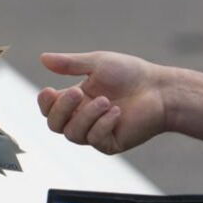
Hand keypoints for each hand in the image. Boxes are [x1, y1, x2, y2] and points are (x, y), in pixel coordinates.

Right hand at [38, 51, 168, 154]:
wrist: (160, 90)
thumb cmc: (131, 74)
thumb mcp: (97, 64)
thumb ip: (69, 64)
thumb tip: (43, 58)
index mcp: (76, 100)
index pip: (50, 109)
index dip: (45, 104)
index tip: (49, 91)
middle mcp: (82, 118)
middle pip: (55, 125)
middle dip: (62, 109)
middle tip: (77, 92)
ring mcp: (95, 132)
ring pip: (73, 134)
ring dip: (86, 116)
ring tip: (107, 101)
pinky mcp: (110, 143)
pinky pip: (94, 140)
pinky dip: (103, 125)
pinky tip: (117, 113)